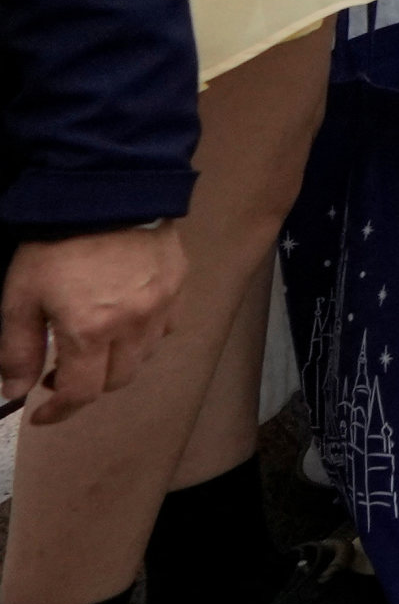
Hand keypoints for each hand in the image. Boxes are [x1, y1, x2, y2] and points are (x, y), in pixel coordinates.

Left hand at [0, 223, 186, 427]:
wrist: (107, 189)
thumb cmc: (56, 245)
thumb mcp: (20, 297)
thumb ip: (18, 350)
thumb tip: (16, 392)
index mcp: (90, 331)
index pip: (80, 393)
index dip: (59, 412)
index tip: (40, 414)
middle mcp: (132, 327)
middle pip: (116, 381)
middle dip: (87, 386)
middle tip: (62, 372)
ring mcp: (161, 307)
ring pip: (143, 357)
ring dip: (116, 363)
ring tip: (95, 346)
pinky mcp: (178, 285)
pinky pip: (165, 327)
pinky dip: (144, 336)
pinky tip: (127, 319)